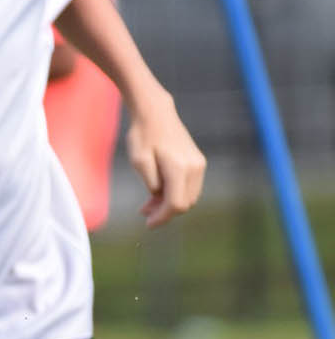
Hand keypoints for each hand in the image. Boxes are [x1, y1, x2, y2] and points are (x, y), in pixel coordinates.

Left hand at [125, 101, 205, 227]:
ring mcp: (199, 164)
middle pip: (185, 203)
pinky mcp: (198, 162)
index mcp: (179, 168)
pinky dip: (176, 193)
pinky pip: (190, 186)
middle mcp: (195, 168)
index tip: (148, 224)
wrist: (156, 113)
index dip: (162, 218)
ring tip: (147, 203)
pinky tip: (158, 192)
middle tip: (143, 212)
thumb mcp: (139, 161)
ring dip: (170, 204)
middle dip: (165, 212)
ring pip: (189, 196)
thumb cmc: (143, 136)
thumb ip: (150, 183)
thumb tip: (158, 198)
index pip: (175, 204)